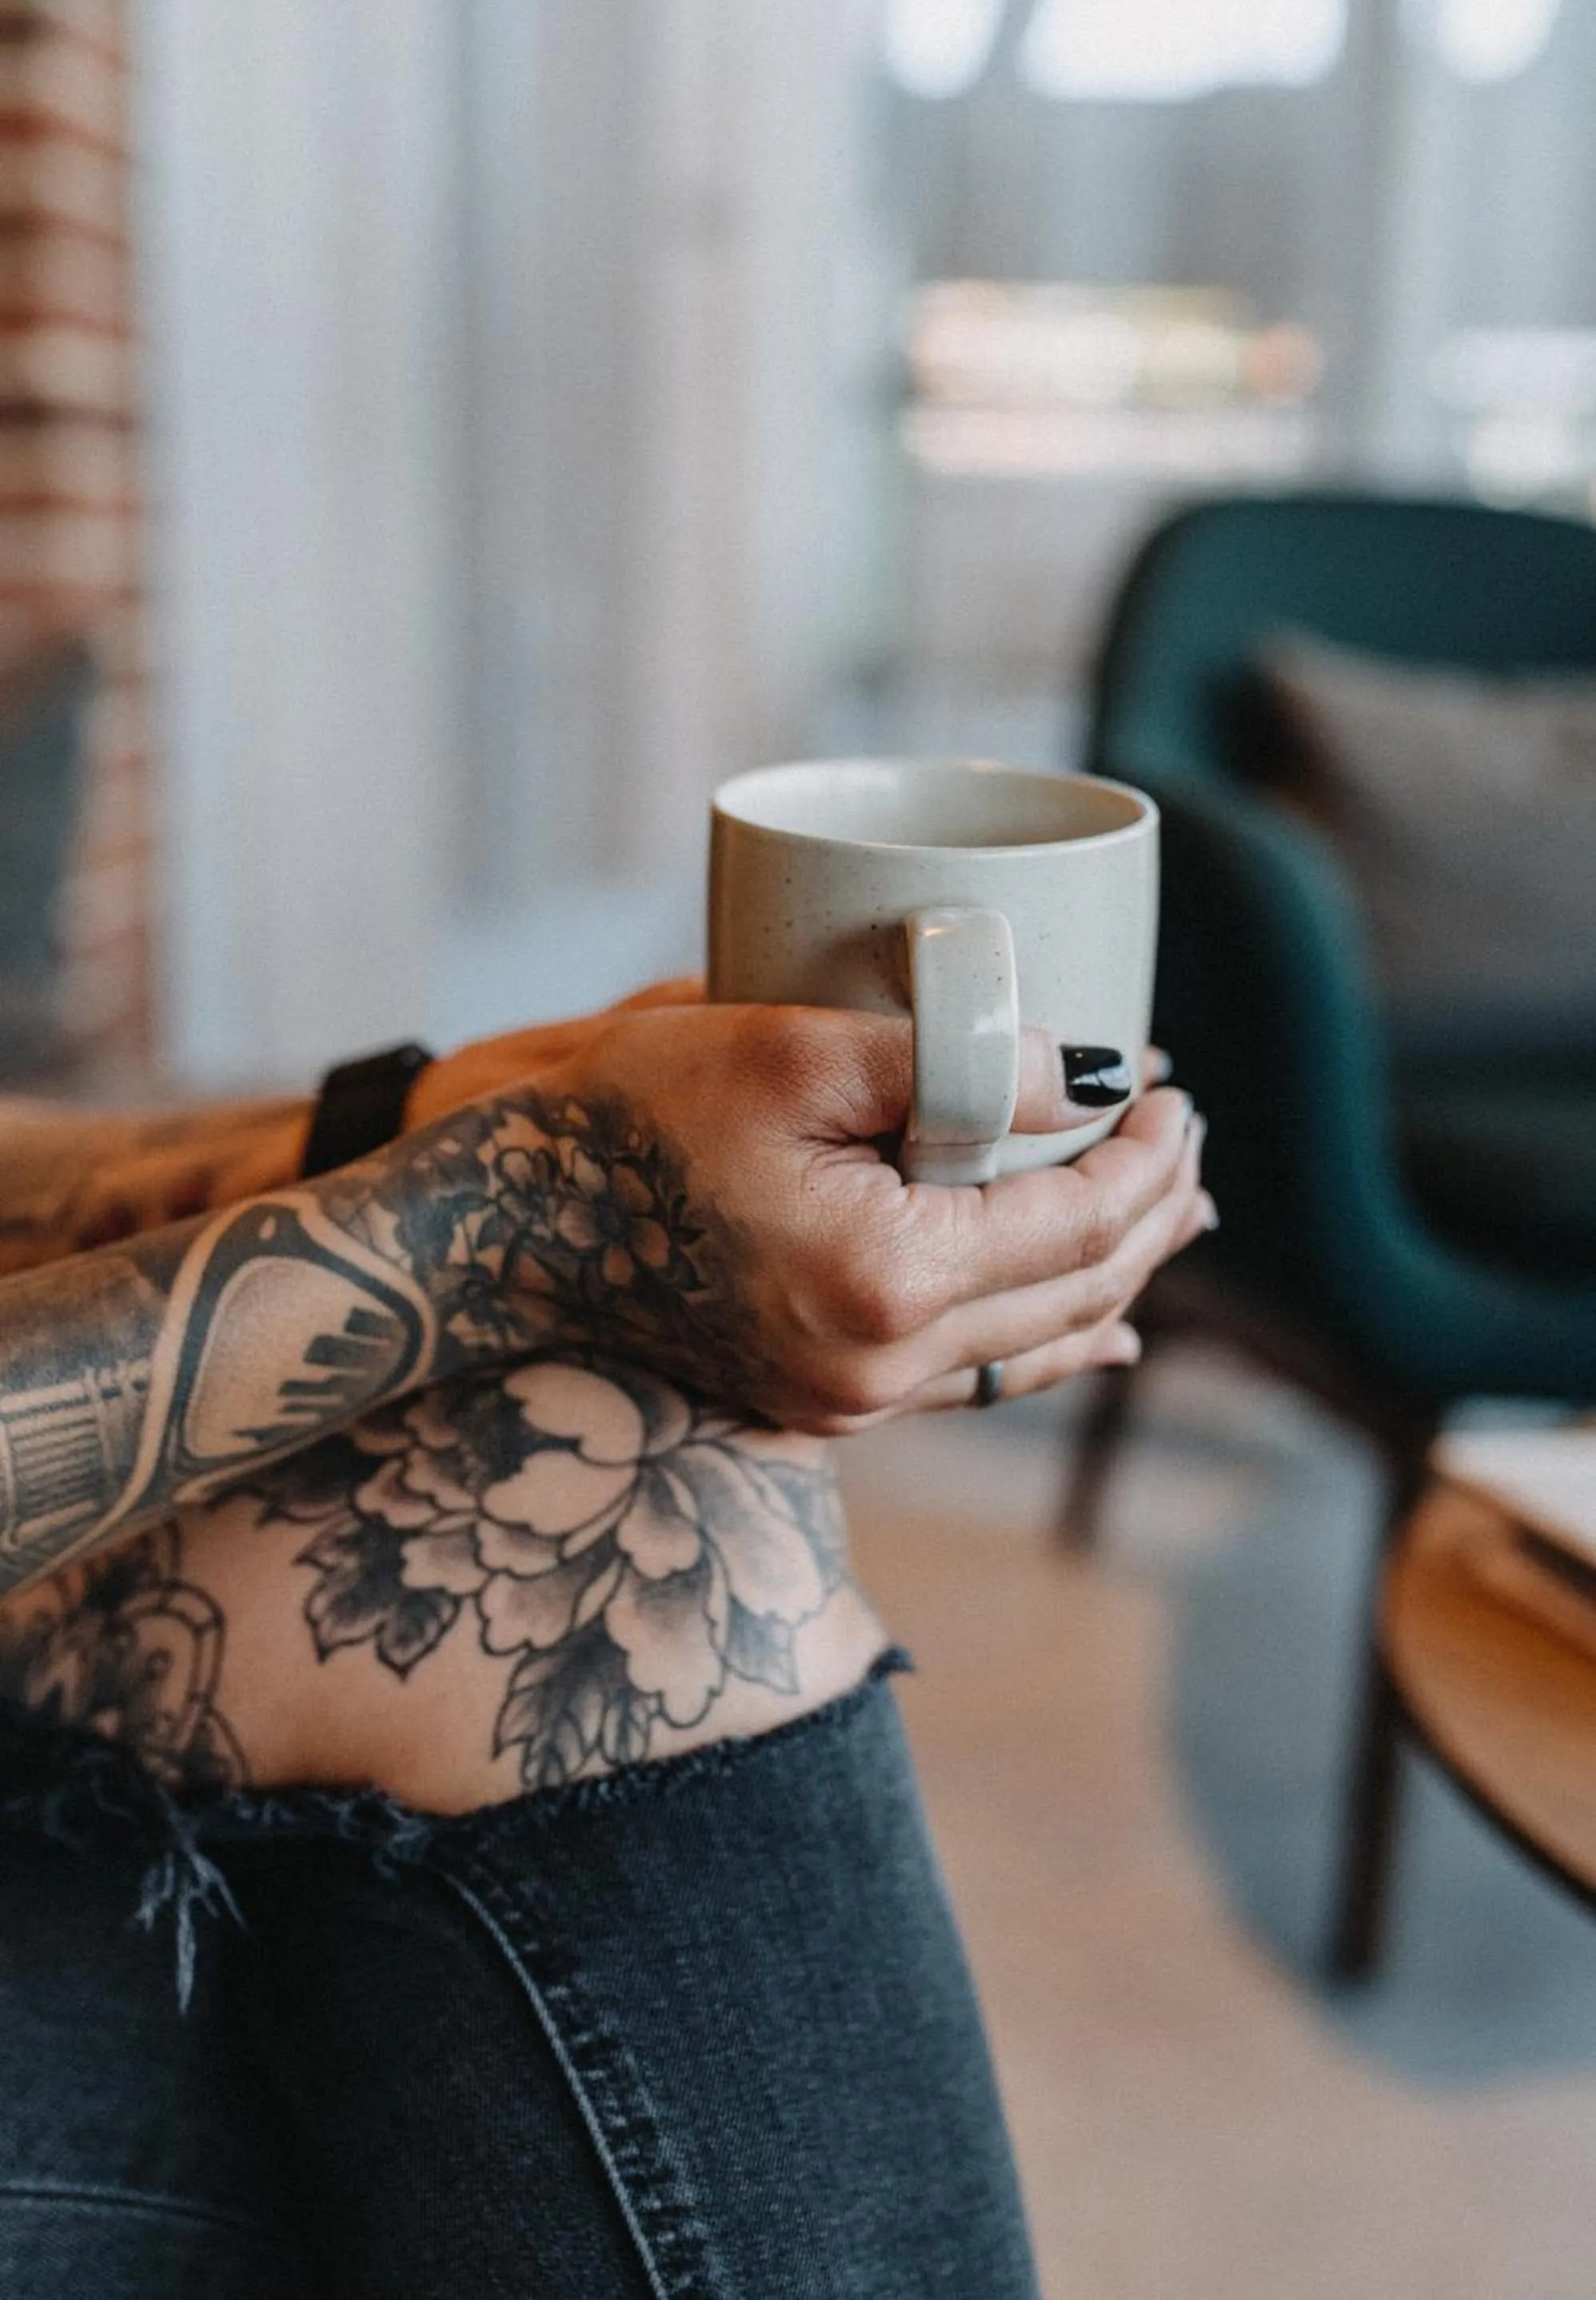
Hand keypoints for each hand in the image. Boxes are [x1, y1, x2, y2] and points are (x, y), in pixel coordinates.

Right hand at [390, 1001, 1209, 1434]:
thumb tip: (1093, 1076)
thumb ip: (958, 1061)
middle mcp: (880, 1368)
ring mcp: (851, 1402)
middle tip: (1192, 1138)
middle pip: (1076, 1295)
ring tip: (1179, 1220)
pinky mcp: (820, 1403)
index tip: (1174, 1085)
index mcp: (885, 1282)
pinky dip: (1052, 1342)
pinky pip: (978, 1379)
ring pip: (1038, 1347)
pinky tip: (1102, 1332)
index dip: (1146, 1155)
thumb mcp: (790, 1047)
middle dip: (1153, 1213)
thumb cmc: (626, 1119)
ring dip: (1117, 1276)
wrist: (504, 1228)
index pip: (1077, 1223)